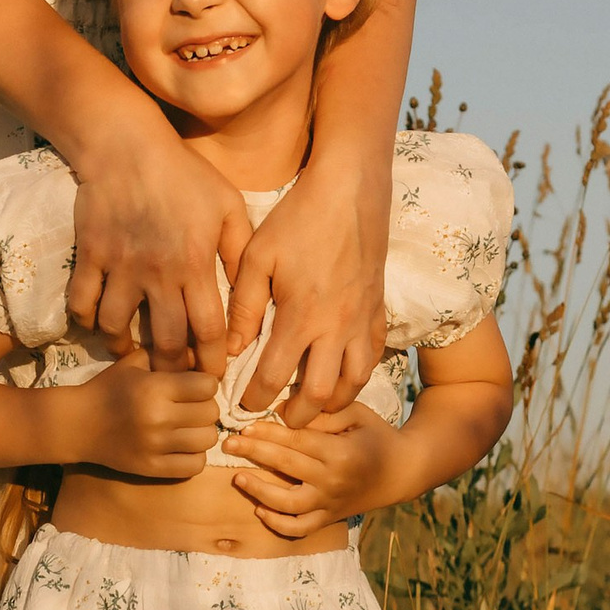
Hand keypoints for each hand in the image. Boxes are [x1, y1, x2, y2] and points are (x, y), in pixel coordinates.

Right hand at [66, 353, 223, 480]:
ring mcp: (156, 446)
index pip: (208, 386)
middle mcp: (158, 417)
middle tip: (191, 408)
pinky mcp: (152, 468)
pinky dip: (194, 456)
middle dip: (205, 407)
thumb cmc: (108, 389)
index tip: (194, 387)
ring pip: (207, 439)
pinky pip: (195, 465)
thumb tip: (198, 354)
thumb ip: (166, 356)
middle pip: (211, 413)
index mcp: (155, 388)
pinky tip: (182, 447)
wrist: (77, 424)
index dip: (204, 384)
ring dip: (202, 432)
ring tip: (189, 428)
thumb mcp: (134, 364)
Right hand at [69, 128, 249, 366]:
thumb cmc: (185, 174)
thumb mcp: (228, 206)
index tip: (213, 378)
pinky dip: (86, 320)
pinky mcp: (90, 257)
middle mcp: (158, 273)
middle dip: (171, 370)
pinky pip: (81, 303)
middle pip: (165, 342)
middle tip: (173, 378)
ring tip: (130, 352)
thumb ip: (239, 252)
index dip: (212, 363)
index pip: (207, 331)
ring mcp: (120, 267)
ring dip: (123, 347)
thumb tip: (249, 297)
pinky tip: (97, 321)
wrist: (127, 146)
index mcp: (195, 265)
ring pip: (116, 328)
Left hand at [222, 402, 403, 535]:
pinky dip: (277, 524)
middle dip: (253, 453)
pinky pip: (299, 528)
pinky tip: (259, 509)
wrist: (401, 471)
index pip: (296, 441)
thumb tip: (282, 411)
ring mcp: (330, 503)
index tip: (244, 425)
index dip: (267, 433)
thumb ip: (322, 413)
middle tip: (228, 443)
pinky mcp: (328, 518)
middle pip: (286, 466)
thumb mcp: (355, 414)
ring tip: (238, 478)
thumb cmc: (375, 435)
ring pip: (288, 504)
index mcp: (340, 452)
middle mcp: (333, 481)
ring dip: (259, 491)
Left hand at [226, 156, 387, 417]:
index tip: (241, 406)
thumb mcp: (257, 256)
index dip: (254, 399)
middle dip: (297, 416)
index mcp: (301, 316)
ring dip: (332, 402)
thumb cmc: (298, 219)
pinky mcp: (378, 311)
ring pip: (353, 382)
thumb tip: (232, 349)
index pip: (273, 376)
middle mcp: (335, 328)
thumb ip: (244, 307)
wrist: (350, 190)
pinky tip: (341, 376)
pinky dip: (357, 375)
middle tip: (279, 419)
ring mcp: (361, 321)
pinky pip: (373, 357)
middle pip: (318, 394)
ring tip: (313, 406)